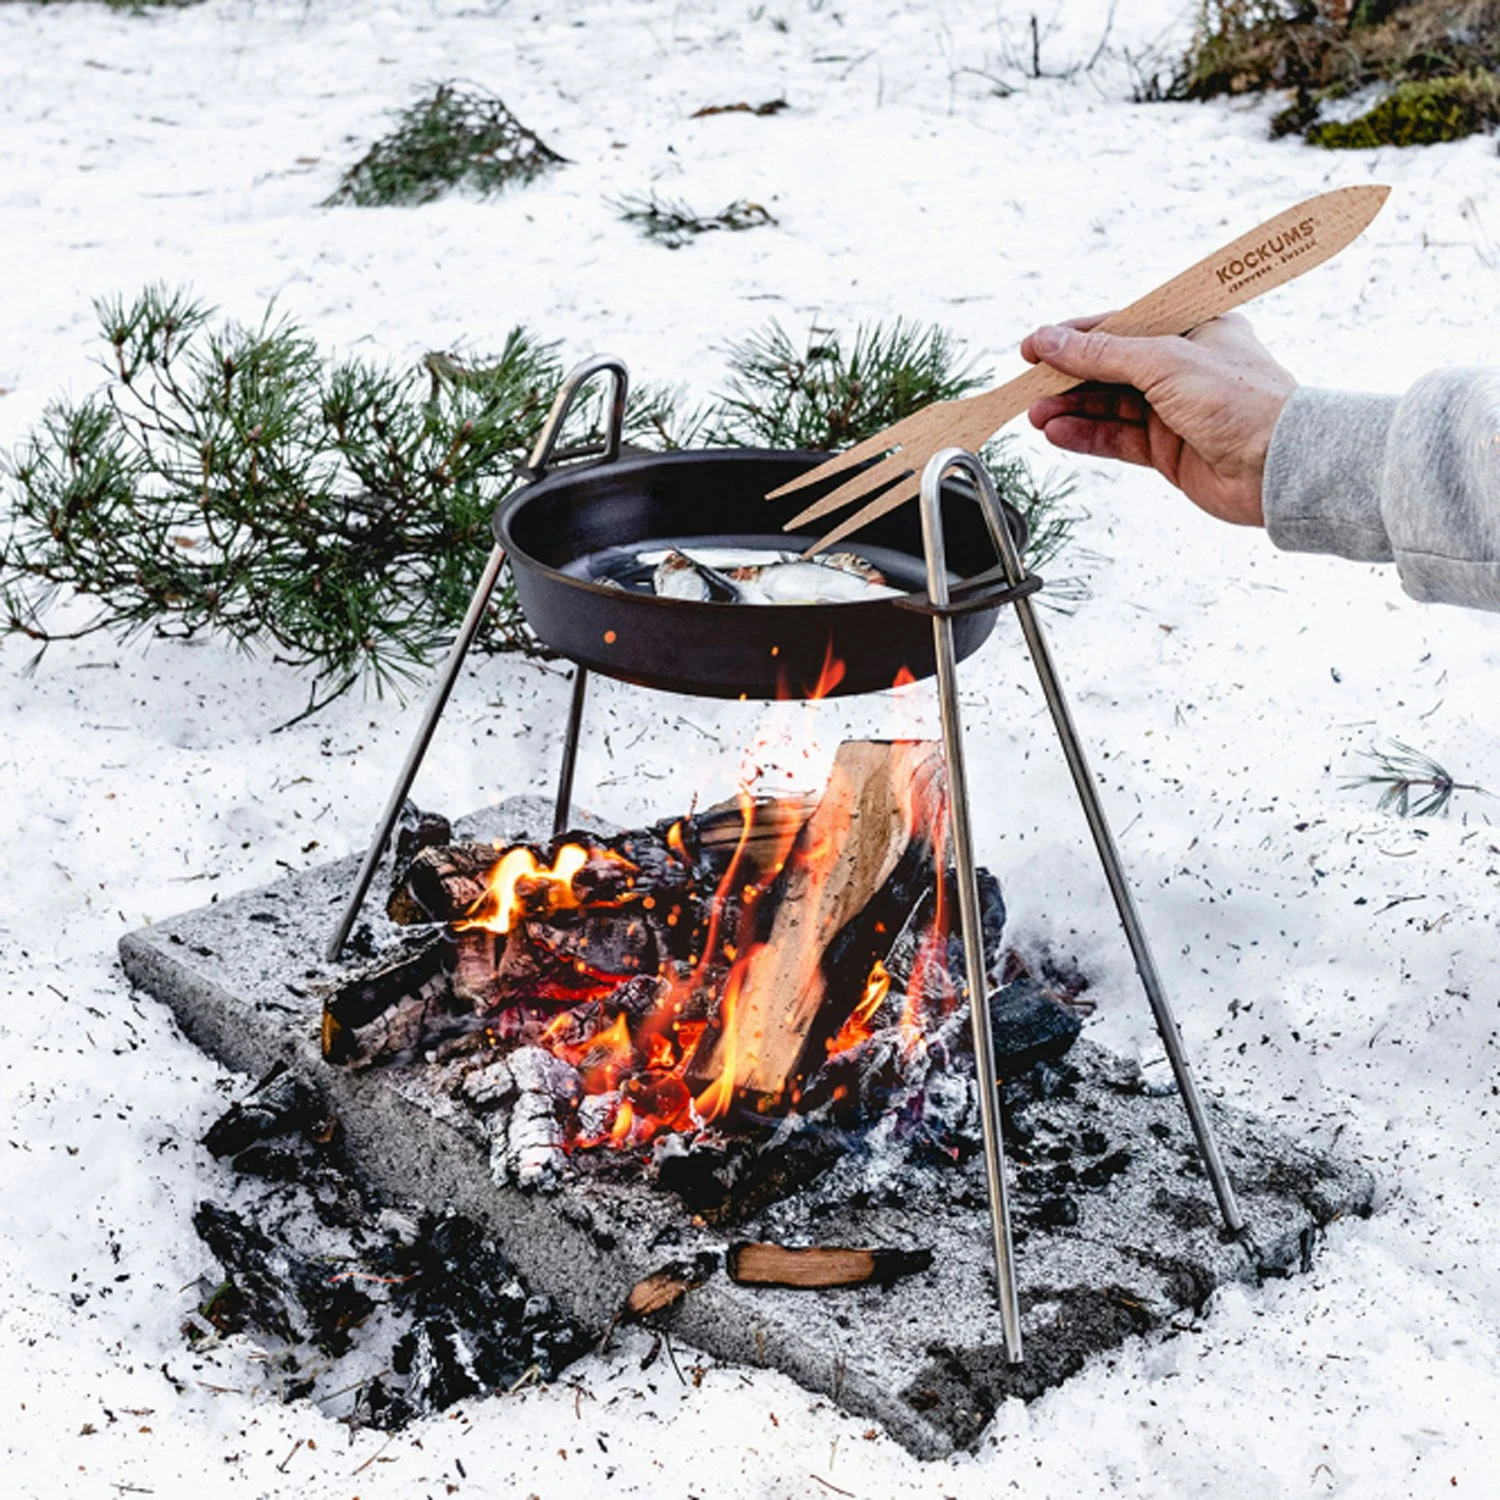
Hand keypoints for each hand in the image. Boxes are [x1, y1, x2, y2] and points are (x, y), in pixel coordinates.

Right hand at [1020, 313, 1297, 526]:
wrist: (1278, 468)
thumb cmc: (1244, 403)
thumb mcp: (1164, 362)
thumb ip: (1102, 353)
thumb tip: (1052, 340)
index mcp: (1193, 328)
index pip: (1121, 326)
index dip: (1074, 337)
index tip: (1034, 347)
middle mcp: (1183, 367)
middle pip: (1109, 368)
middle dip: (1067, 379)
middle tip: (1030, 388)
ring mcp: (1173, 410)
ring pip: (1108, 407)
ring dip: (1071, 411)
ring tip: (1037, 415)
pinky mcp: (1167, 450)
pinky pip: (1116, 439)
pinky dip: (1086, 437)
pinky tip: (1060, 434)